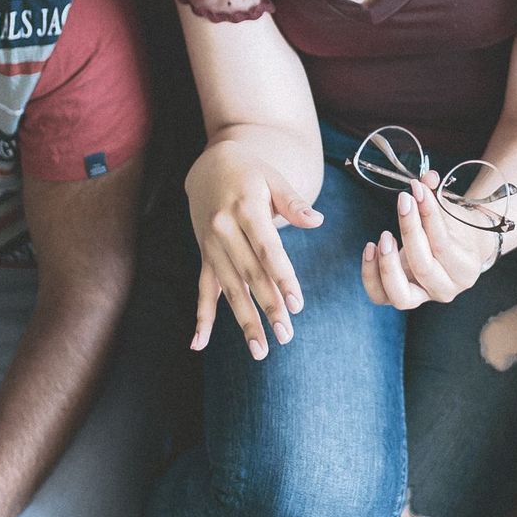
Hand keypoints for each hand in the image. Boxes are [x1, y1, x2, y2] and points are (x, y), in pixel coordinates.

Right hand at [186, 142, 322, 359]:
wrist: (209, 166)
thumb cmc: (250, 173)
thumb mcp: (273, 178)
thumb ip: (294, 202)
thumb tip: (318, 221)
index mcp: (245, 209)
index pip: (267, 250)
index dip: (282, 278)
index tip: (297, 304)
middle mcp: (224, 229)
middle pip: (249, 274)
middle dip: (268, 307)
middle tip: (285, 335)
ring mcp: (210, 245)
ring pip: (229, 288)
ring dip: (244, 320)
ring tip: (259, 350)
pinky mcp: (204, 255)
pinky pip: (203, 289)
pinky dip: (202, 317)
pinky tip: (199, 344)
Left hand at [363, 171, 497, 310]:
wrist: (458, 252)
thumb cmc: (455, 230)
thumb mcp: (451, 211)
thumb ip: (438, 195)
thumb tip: (427, 177)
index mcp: (465, 268)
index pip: (443, 244)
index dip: (428, 215)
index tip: (416, 189)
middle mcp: (446, 289)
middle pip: (423, 267)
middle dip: (409, 231)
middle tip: (403, 201)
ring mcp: (423, 297)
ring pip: (400, 296)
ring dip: (387, 265)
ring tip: (383, 236)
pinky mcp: (402, 297)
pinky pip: (380, 295)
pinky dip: (370, 274)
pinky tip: (370, 248)